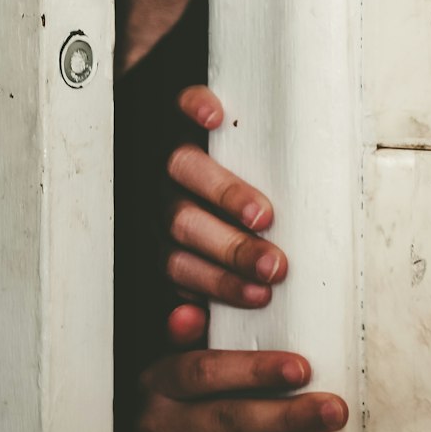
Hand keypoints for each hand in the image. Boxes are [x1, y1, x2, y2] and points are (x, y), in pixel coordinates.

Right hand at [138, 348, 347, 431]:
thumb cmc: (176, 411)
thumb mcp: (178, 371)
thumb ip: (192, 341)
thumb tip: (192, 312)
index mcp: (158, 381)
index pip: (206, 370)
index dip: (255, 370)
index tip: (301, 369)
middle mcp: (153, 425)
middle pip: (225, 418)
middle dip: (285, 416)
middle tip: (331, 412)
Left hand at [165, 87, 280, 344]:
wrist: (159, 130)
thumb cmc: (197, 213)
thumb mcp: (193, 260)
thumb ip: (198, 290)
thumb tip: (186, 328)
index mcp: (162, 235)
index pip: (178, 265)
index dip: (217, 283)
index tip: (259, 297)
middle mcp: (158, 194)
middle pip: (182, 222)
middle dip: (229, 249)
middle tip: (272, 265)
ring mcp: (164, 149)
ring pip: (182, 168)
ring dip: (222, 195)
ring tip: (260, 214)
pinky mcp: (173, 105)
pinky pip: (178, 103)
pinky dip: (194, 108)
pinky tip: (214, 120)